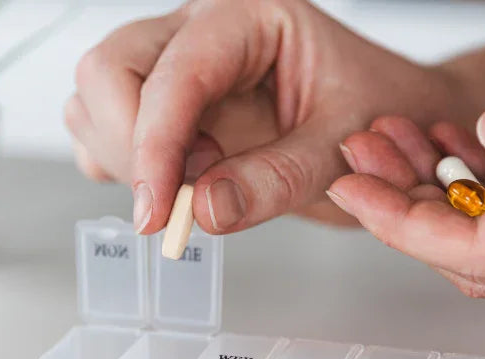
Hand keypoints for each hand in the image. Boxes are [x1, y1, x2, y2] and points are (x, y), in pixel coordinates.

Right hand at [64, 0, 464, 233]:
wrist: (391, 119)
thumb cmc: (378, 114)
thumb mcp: (344, 147)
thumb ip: (278, 178)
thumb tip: (203, 210)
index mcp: (248, 17)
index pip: (175, 72)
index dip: (156, 146)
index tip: (160, 213)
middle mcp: (199, 29)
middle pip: (108, 69)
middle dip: (130, 145)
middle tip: (181, 200)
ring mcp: (173, 62)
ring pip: (93, 98)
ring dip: (123, 157)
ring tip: (193, 186)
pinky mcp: (163, 101)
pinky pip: (104, 129)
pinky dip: (121, 166)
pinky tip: (177, 184)